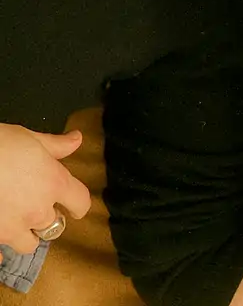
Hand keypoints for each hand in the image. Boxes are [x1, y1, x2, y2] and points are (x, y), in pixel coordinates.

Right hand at [0, 124, 90, 255]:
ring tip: (15, 222)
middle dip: (47, 217)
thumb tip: (77, 139)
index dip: (79, 204)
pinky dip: (0, 255)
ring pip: (29, 244)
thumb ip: (55, 145)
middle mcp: (37, 210)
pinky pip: (0, 257)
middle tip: (35, 206)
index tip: (74, 205)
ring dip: (26, 235)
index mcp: (54, 184)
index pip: (81, 202)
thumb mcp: (29, 137)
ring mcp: (11, 228)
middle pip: (54, 226)